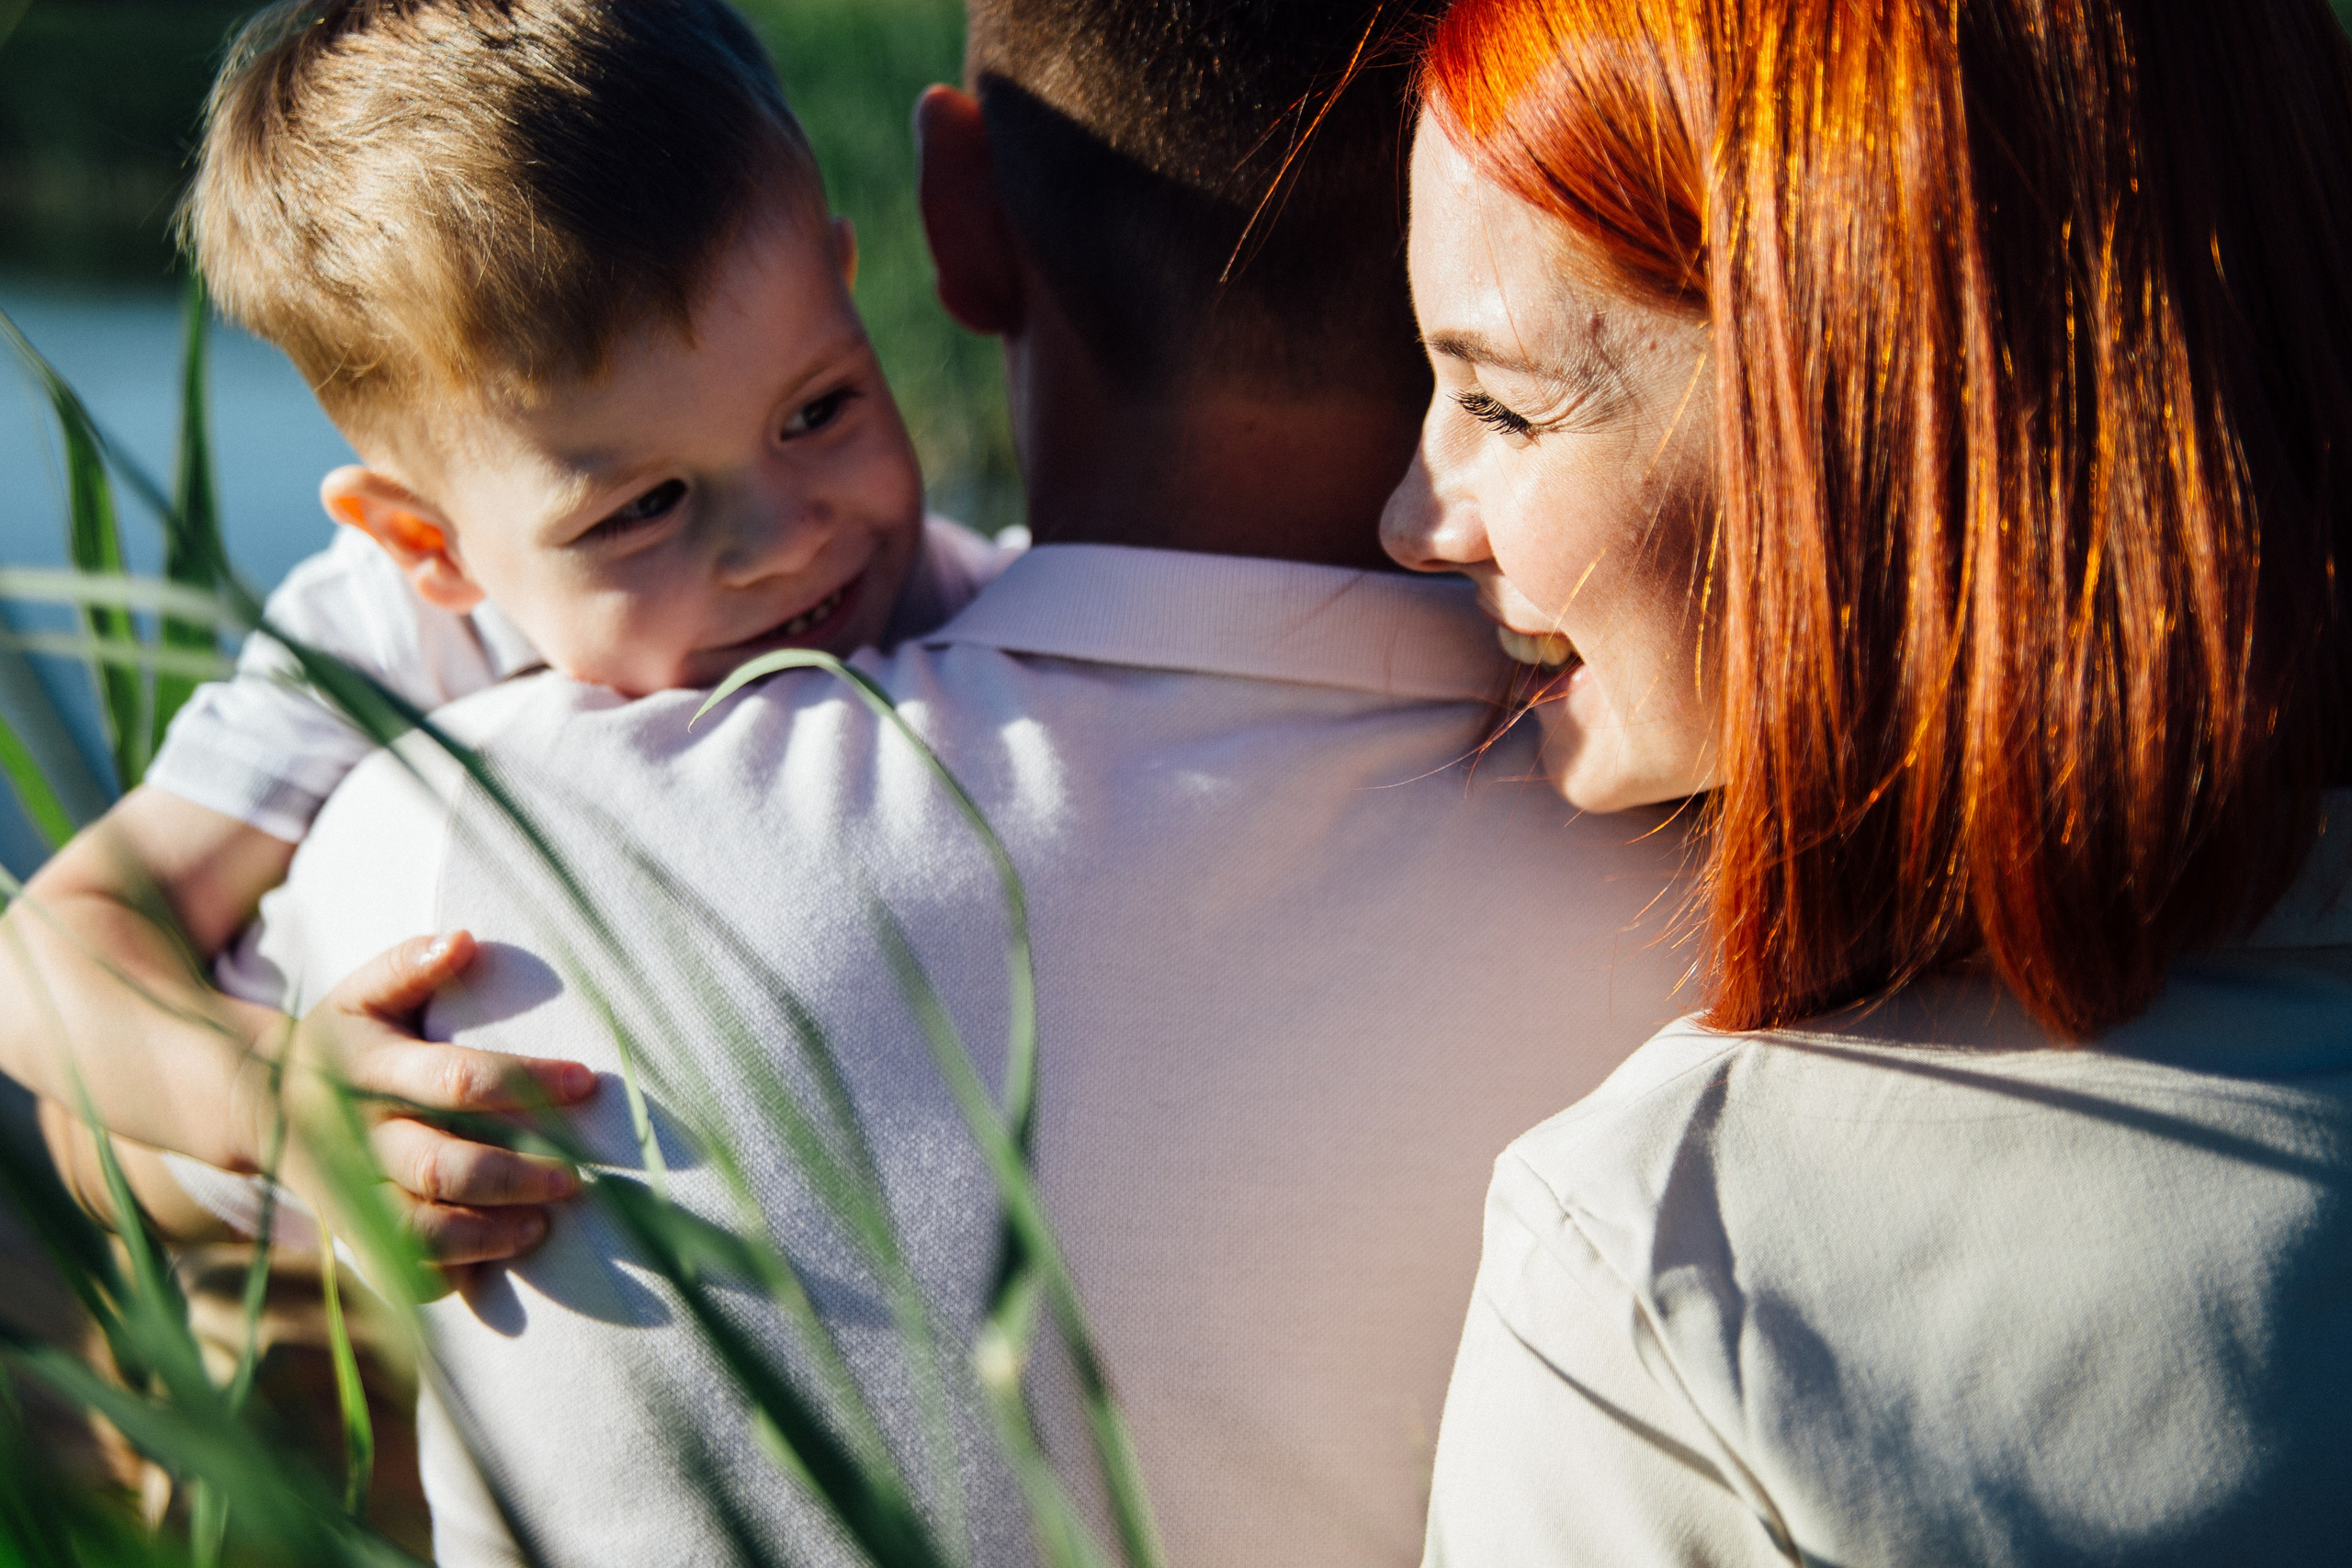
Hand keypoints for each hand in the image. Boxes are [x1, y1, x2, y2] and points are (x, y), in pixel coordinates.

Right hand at [254, 931, 595, 1279]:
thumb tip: (465, 940)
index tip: (586, 1084)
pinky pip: (396, 1271)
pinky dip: (446, 1277)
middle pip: (441, 1168)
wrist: (259, 1105)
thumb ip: (409, 965)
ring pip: (417, 1231)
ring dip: (486, 1236)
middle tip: (574, 1179)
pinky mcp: (351, 1232)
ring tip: (541, 1225)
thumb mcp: (360, 993)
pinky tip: (493, 1262)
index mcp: (368, 1072)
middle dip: (515, 1177)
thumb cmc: (339, 1042)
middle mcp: (359, 1137)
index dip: (526, 1084)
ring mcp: (351, 1191)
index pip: (457, 1080)